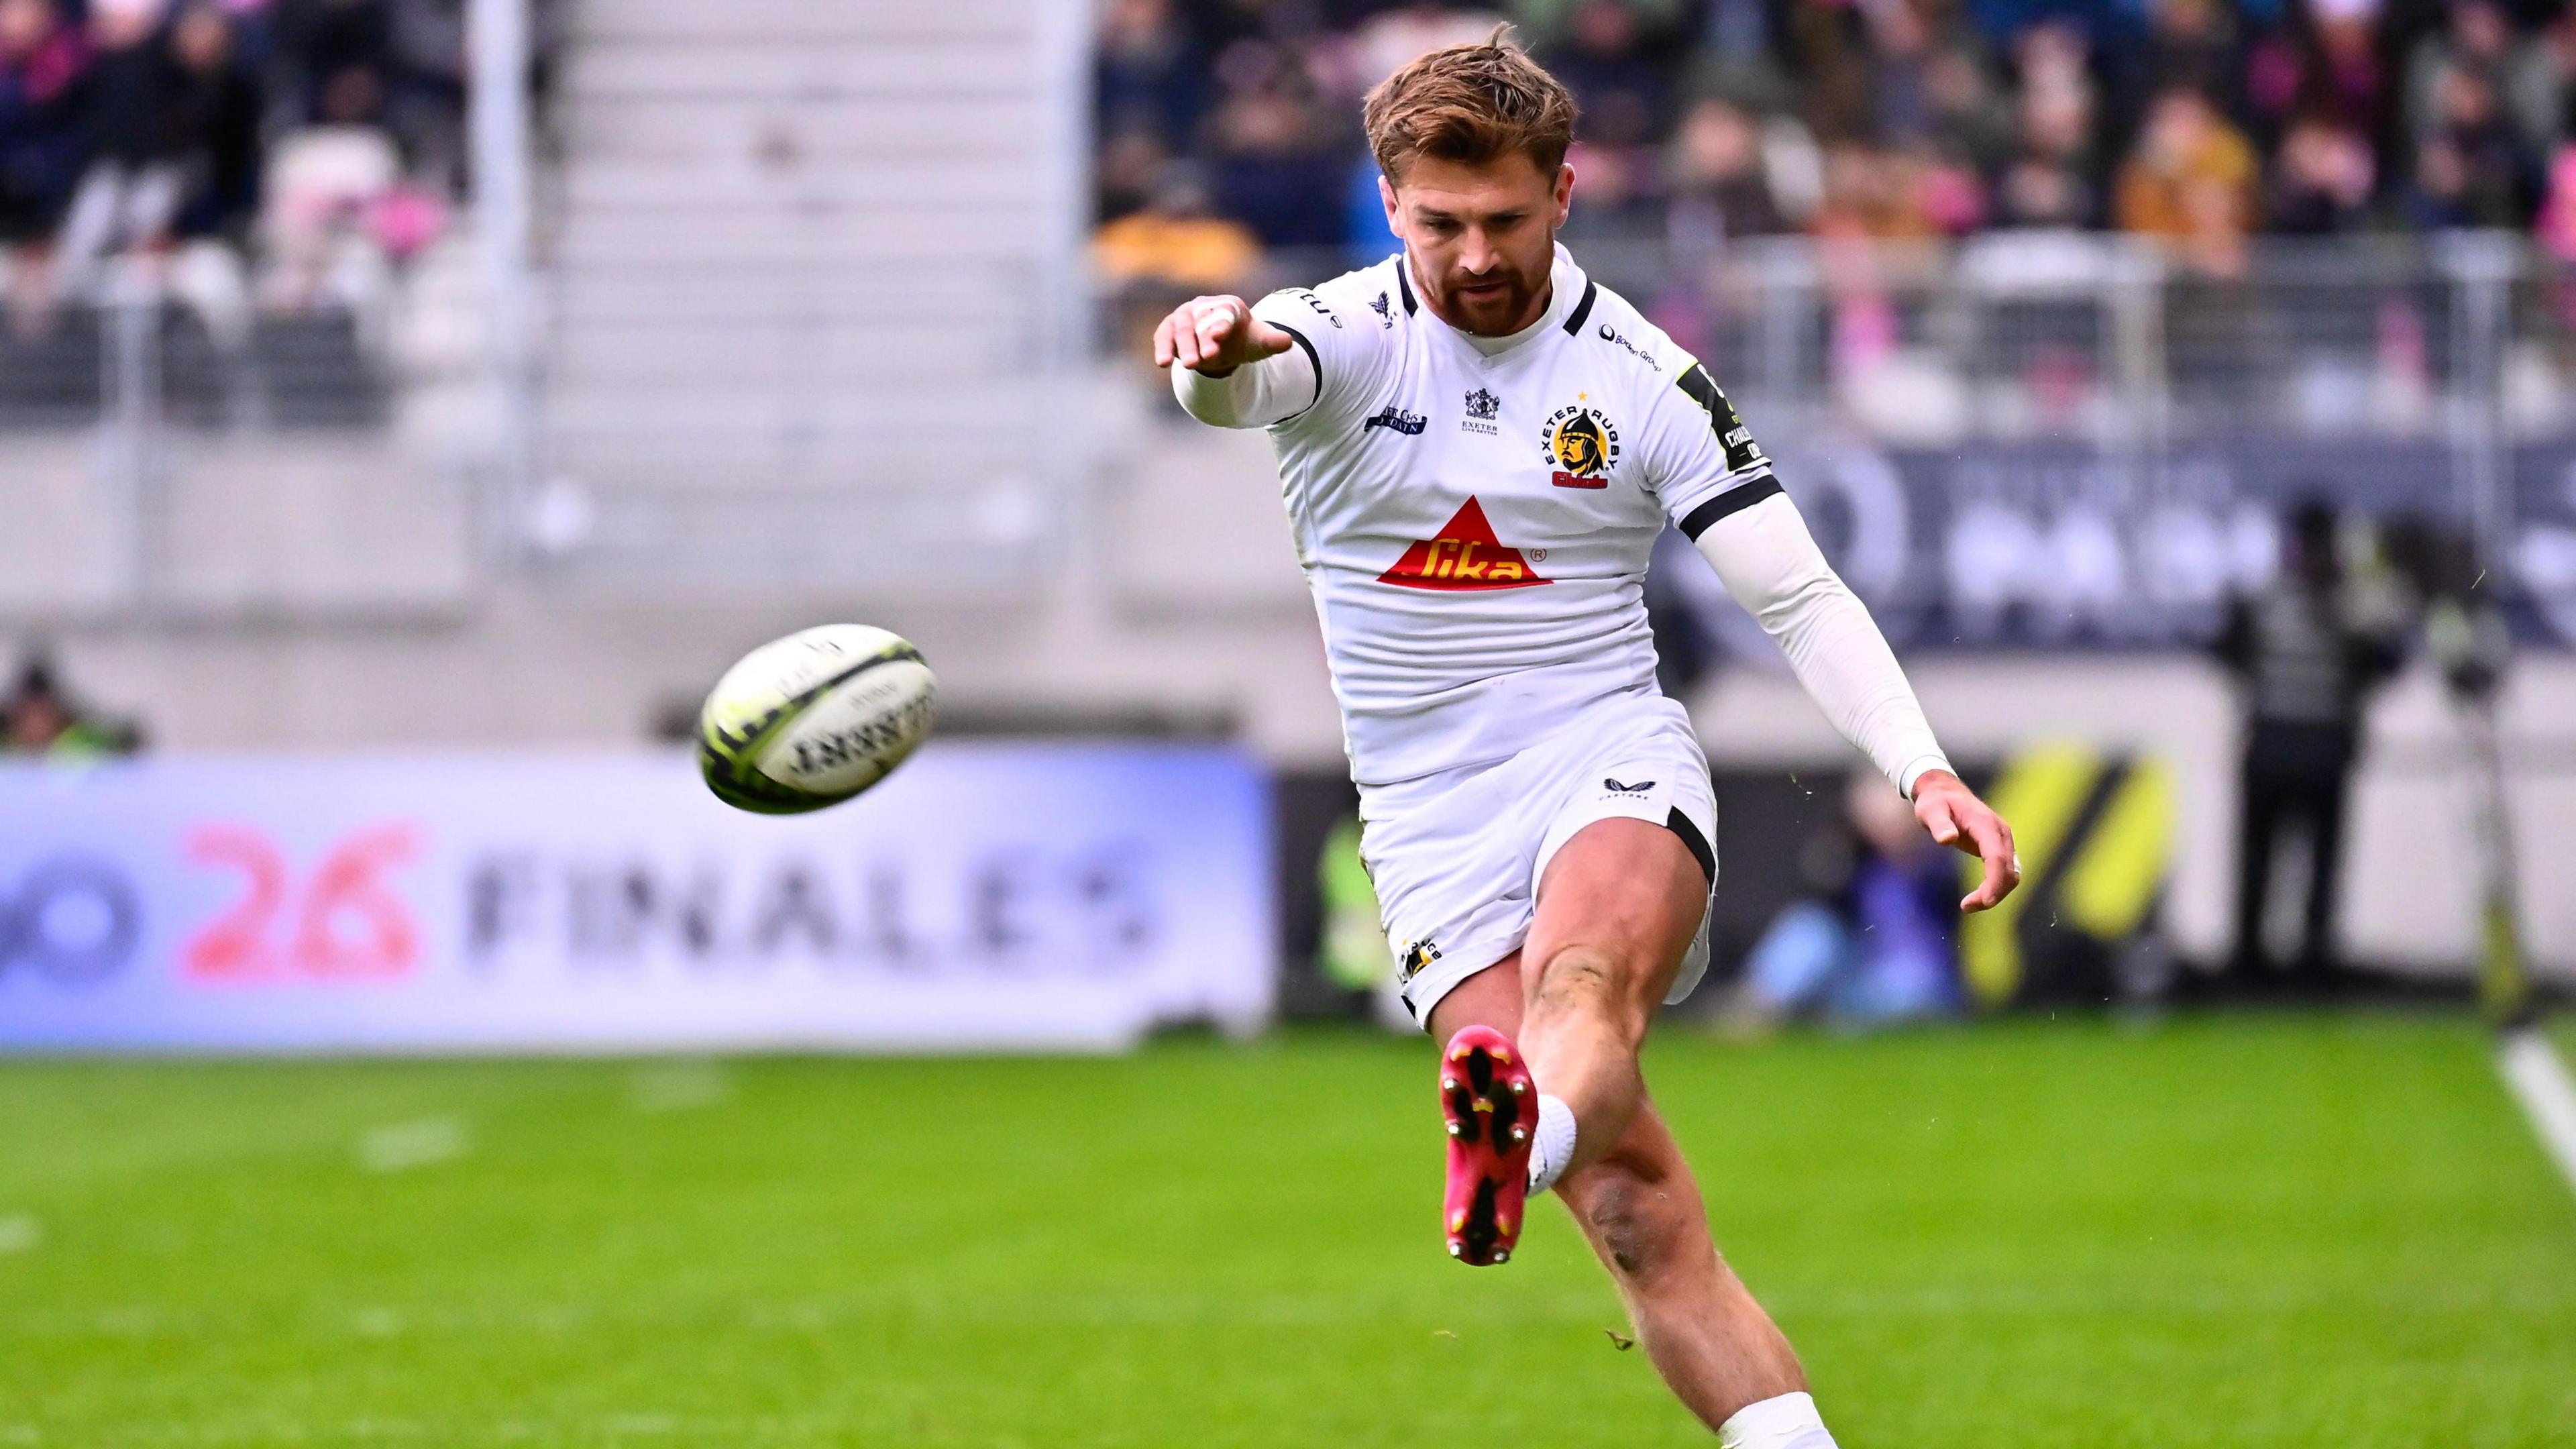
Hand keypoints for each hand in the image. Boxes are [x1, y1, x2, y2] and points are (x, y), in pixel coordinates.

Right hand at [1152, 294, 1293, 376]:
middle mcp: (1203, 306)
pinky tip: (1163, 362)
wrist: (1220, 347)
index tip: (1219, 337)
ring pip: (1181, 330)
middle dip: (1201, 341)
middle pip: (1201, 322)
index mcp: (1228, 305)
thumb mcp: (1258, 344)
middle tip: (1205, 360)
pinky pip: (1163, 337)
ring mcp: (1184, 316)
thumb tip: (1288, 342)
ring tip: (1188, 365)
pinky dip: (1163, 348)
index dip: (1221, 325)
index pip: (1224, 313)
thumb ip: (1271, 342)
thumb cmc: (1241, 341)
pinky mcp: (1169, 329)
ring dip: (1183, 347)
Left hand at [1912, 770, 2019, 913]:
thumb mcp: (1930, 810)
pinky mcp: (1999, 848)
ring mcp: (2002, 841)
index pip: (1997, 856)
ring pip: (2011, 874)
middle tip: (1966, 907)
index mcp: (1986, 824)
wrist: (1944, 793)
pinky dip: (1996, 888)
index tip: (1985, 901)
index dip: (1994, 880)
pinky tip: (1978, 898)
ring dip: (1995, 893)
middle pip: (2008, 870)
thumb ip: (1939, 824)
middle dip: (1993, 893)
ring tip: (1968, 905)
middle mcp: (2000, 833)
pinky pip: (2005, 873)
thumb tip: (1947, 839)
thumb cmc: (1936, 802)